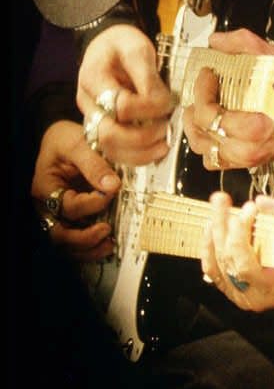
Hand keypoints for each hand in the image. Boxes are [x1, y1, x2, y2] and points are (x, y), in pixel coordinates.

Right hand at [31, 120, 120, 260]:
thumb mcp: (77, 143)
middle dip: (83, 238)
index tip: (112, 192)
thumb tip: (112, 185)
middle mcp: (47, 206)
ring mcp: (58, 215)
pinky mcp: (71, 219)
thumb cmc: (65, 140)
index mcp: (45, 188)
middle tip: (105, 230)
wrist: (64, 140)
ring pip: (66, 243)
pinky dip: (90, 247)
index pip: (67, 206)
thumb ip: (93, 164)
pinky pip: (76, 242)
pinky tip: (107, 244)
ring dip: (88, 248)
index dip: (91, 204)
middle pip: (58, 234)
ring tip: (109, 243)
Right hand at [76, 24, 175, 165]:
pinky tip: (156, 151)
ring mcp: (93, 118)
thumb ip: (146, 74)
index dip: (146, 108)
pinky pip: (115, 152)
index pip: (118, 104)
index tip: (167, 102)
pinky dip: (137, 157)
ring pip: (110, 149)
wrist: (109, 46)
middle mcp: (88, 102)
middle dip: (142, 137)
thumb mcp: (136, 47)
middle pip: (108, 134)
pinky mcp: (102, 128)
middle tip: (165, 128)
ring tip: (164, 144)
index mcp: (93, 78)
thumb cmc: (122, 45)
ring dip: (140, 153)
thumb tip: (158, 101)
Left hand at [182, 28, 273, 169]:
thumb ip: (242, 44)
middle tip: (201, 92)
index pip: (216, 119)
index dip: (203, 95)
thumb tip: (217, 42)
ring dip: (197, 129)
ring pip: (207, 153)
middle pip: (206, 138)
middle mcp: (256, 150)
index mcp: (262, 128)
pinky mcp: (248, 162)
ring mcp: (251, 159)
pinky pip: (217, 161)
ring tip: (200, 110)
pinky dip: (209, 145)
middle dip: (197, 112)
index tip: (207, 74)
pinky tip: (213, 127)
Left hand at [201, 190, 273, 310]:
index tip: (247, 210)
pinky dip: (208, 246)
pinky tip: (210, 226)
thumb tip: (260, 202)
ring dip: (213, 231)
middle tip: (222, 198)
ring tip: (217, 207)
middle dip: (223, 225)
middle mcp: (252, 297)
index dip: (241, 237)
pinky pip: (211, 268)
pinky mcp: (229, 288)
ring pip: (216, 263)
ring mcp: (238, 295)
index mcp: (273, 289)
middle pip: (227, 260)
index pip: (245, 267)